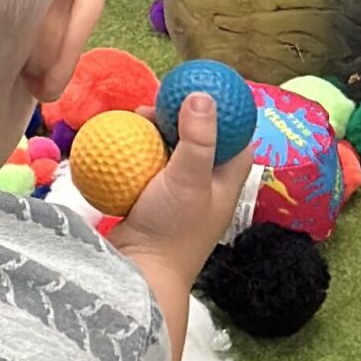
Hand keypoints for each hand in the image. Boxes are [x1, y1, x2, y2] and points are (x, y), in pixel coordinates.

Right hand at [110, 90, 253, 285]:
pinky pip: (149, 161)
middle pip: (202, 136)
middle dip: (183, 113)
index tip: (203, 87)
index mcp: (227, 181)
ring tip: (139, 115)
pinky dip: (139, 147)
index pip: (238, 136)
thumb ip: (198, 139)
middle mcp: (207, 184)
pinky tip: (122, 138)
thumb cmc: (172, 230)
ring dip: (158, 128)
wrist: (140, 273)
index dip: (226, 111)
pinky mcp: (154, 196)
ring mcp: (179, 191)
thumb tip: (202, 94)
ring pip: (173, 147)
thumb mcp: (188, 180)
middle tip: (163, 98)